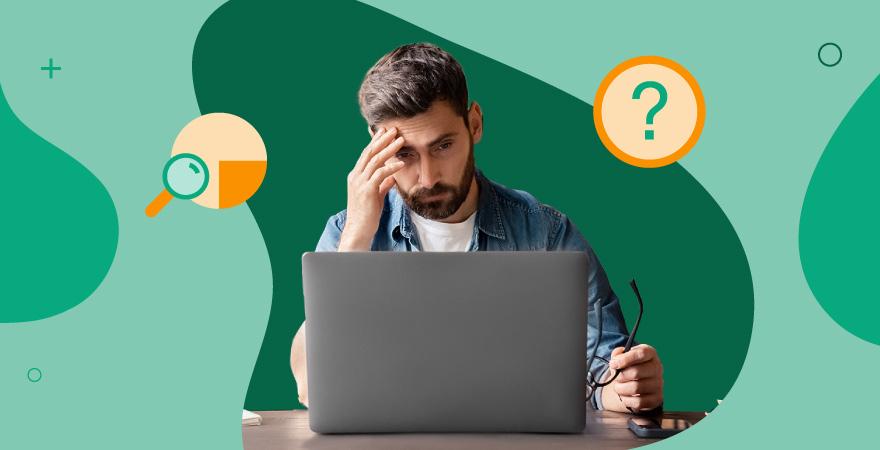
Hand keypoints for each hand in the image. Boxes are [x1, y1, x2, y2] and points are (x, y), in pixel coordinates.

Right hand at [338, 127, 406, 250]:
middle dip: (382, 139)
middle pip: (370, 152)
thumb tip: (391, 178)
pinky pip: (380, 174)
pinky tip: (401, 163)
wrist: (358, 230)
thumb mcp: (376, 196)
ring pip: (375, 160)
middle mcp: (355, 176)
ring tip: (401, 140)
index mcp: (356, 176)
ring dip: (389, 149)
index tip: (385, 131)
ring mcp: (360, 183)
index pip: (366, 154)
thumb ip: (382, 185)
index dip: (376, 141)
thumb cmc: (367, 215)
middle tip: (394, 129)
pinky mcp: (367, 191)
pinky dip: (391, 167)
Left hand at [600, 344, 663, 412]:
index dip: (625, 359)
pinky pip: (639, 402)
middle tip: (616, 378)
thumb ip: (617, 355)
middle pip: (636, 372)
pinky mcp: (656, 398)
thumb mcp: (622, 357)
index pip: (641, 353)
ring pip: (636, 388)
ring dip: (621, 389)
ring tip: (619, 387)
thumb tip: (616, 360)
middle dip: (620, 376)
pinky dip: (627, 400)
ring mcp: (658, 384)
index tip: (613, 364)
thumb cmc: (628, 367)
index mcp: (650, 354)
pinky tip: (625, 396)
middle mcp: (657, 368)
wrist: (635, 383)